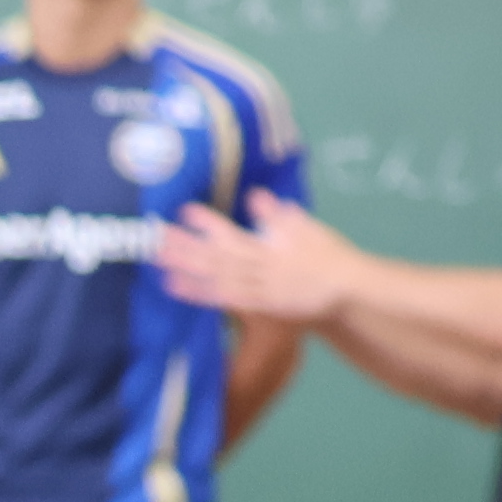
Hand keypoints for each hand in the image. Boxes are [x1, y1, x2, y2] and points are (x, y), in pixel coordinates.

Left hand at [152, 197, 360, 325]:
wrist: (347, 289)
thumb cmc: (327, 256)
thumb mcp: (308, 229)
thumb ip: (279, 216)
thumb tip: (255, 196)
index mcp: (271, 245)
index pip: (235, 233)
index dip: (209, 223)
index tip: (184, 211)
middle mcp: (260, 266)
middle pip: (216, 256)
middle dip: (184, 246)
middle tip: (154, 236)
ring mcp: (258, 287)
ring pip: (216, 277)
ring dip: (185, 268)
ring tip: (157, 258)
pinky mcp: (259, 305)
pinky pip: (225, 300)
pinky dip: (199, 294)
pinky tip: (175, 286)